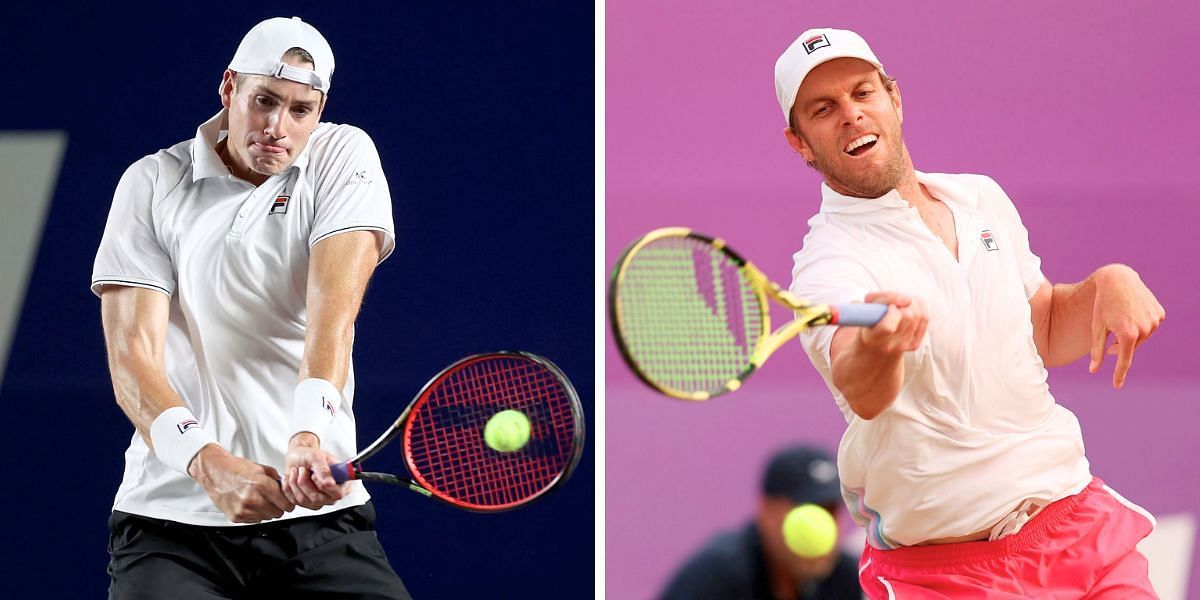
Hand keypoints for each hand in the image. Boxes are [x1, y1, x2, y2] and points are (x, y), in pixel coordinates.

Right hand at [188, 444, 294, 522]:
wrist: (215, 472)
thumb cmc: (237, 468)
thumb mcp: (261, 469)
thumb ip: (277, 480)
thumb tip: (287, 489)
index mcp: (262, 485)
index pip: (286, 504)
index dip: (288, 502)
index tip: (287, 501)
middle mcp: (253, 499)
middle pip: (278, 513)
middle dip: (278, 507)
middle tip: (273, 500)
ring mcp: (244, 510)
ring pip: (267, 518)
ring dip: (266, 511)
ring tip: (258, 500)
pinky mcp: (236, 517)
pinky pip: (254, 520)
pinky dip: (255, 514)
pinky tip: (249, 504)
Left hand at [281, 432, 350, 509]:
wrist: (297, 457)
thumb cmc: (309, 456)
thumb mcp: (317, 457)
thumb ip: (324, 470)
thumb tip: (330, 483)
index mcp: (341, 482)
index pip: (338, 493)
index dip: (325, 486)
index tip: (314, 475)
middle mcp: (331, 494)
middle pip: (318, 499)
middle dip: (305, 482)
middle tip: (303, 469)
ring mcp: (318, 501)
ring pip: (303, 500)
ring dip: (295, 482)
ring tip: (297, 470)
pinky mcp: (305, 504)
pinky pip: (293, 501)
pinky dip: (288, 487)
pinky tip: (291, 478)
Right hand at [858, 292, 928, 353]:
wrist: (875, 345)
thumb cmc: (870, 321)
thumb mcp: (867, 306)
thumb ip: (883, 298)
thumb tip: (907, 300)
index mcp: (872, 338)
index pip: (888, 327)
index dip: (893, 311)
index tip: (890, 306)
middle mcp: (888, 346)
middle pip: (908, 316)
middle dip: (905, 303)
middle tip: (897, 303)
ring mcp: (902, 347)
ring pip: (918, 316)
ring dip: (913, 304)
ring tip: (903, 304)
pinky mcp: (914, 344)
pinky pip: (925, 319)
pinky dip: (920, 308)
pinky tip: (911, 308)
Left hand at [1088, 265, 1164, 387]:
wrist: (1118, 279)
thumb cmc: (1102, 304)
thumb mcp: (1097, 327)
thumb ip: (1096, 350)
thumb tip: (1093, 370)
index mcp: (1127, 334)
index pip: (1124, 360)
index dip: (1119, 374)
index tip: (1117, 385)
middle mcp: (1145, 329)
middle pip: (1130, 347)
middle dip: (1119, 345)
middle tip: (1110, 335)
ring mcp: (1154, 321)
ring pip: (1141, 338)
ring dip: (1130, 334)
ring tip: (1121, 319)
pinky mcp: (1160, 314)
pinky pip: (1149, 326)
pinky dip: (1140, 324)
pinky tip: (1132, 312)